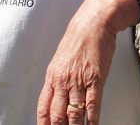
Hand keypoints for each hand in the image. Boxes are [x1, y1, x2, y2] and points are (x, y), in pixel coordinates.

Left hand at [36, 0, 138, 124]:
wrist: (93, 23)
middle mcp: (63, 81)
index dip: (44, 123)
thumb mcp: (61, 59)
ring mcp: (79, 81)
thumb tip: (57, 96)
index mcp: (53, 77)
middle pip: (57, 114)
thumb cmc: (78, 39)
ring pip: (74, 112)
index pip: (44, 107)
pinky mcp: (96, 79)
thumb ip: (58, 78)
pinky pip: (92, 104)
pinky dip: (92, 119)